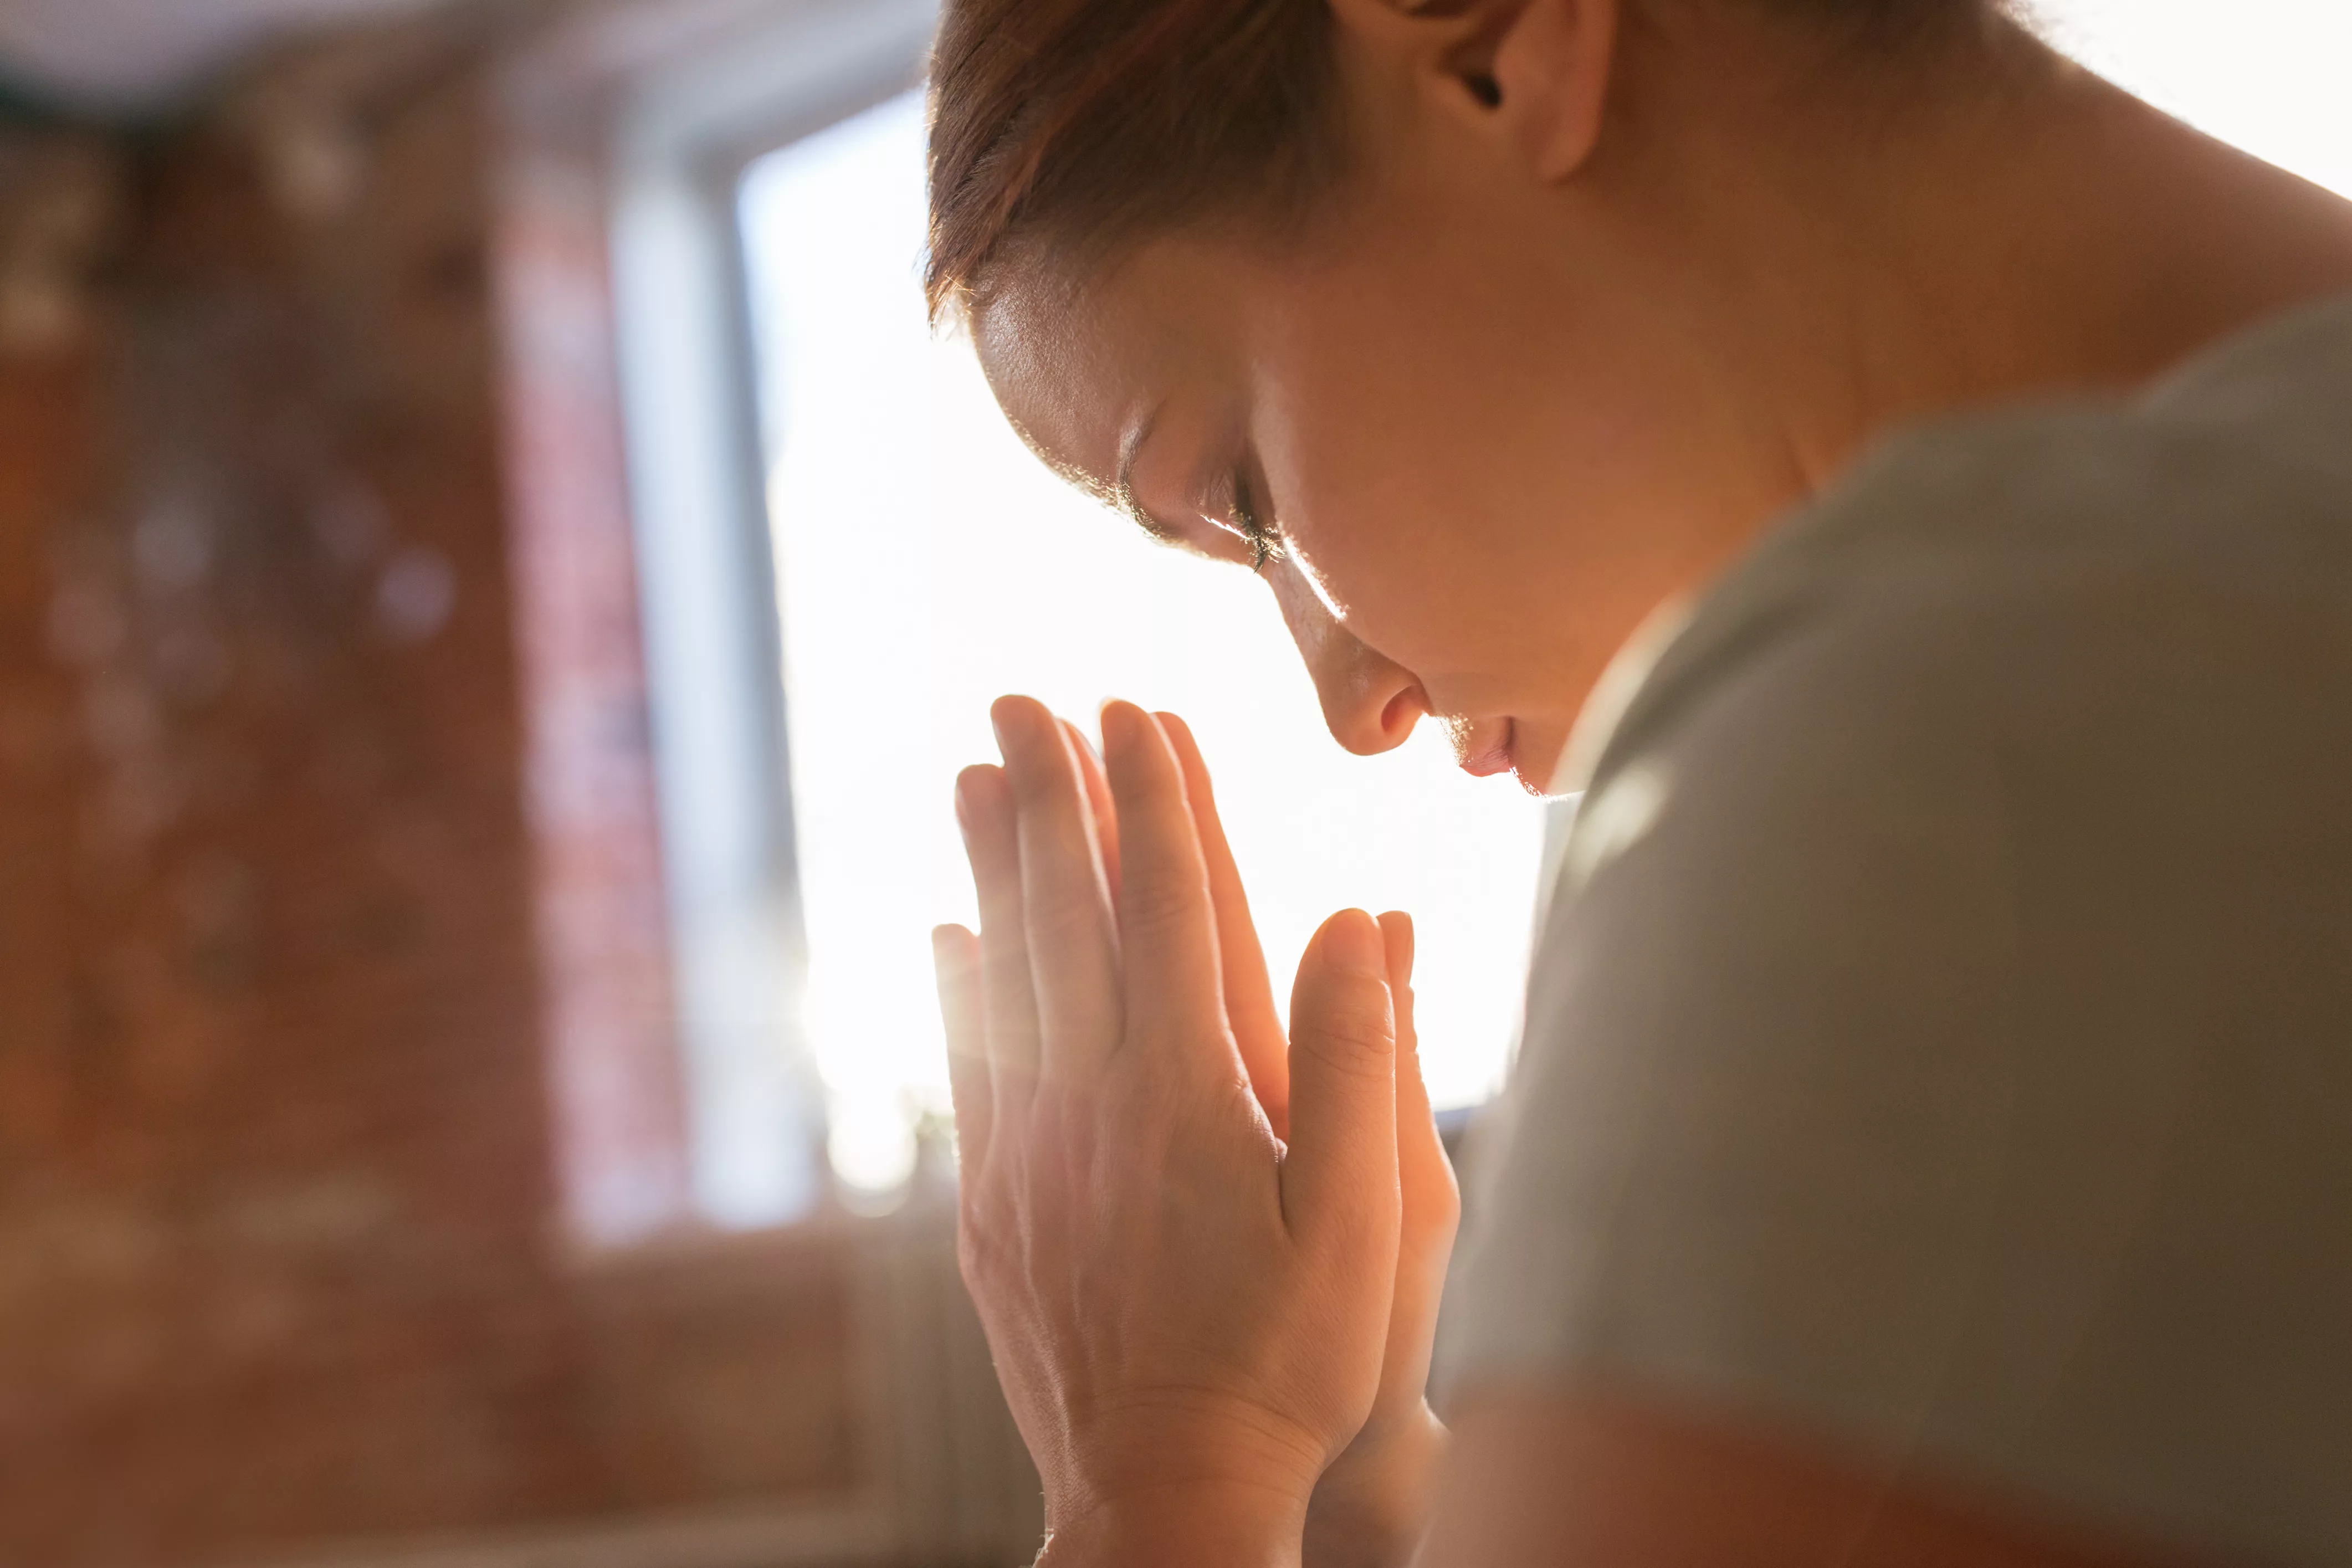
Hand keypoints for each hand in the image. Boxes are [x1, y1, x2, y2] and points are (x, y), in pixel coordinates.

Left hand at [935, 696, 1404, 1565]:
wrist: (1167, 1491)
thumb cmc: (1290, 1363)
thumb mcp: (1366, 1221)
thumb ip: (1362, 1061)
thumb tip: (1365, 916)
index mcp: (1191, 1090)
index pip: (1171, 905)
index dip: (1156, 798)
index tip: (1135, 708)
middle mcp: (1095, 1100)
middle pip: (1068, 915)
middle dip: (1052, 797)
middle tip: (1022, 701)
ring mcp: (1030, 1152)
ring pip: (1002, 975)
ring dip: (990, 869)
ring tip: (973, 781)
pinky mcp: (993, 1207)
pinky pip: (965, 1068)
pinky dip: (956, 990)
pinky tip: (947, 940)